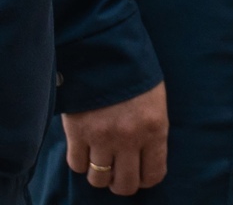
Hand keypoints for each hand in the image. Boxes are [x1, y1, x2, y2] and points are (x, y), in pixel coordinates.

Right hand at [62, 81, 166, 195]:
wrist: (103, 46)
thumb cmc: (133, 71)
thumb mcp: (154, 100)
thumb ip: (151, 131)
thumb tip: (144, 158)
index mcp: (155, 128)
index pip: (153, 175)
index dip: (145, 178)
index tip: (139, 173)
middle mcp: (129, 138)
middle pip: (125, 185)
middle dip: (121, 183)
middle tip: (117, 172)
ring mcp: (102, 136)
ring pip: (98, 179)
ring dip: (99, 173)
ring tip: (100, 159)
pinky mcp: (77, 131)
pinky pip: (77, 164)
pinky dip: (80, 161)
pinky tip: (84, 148)